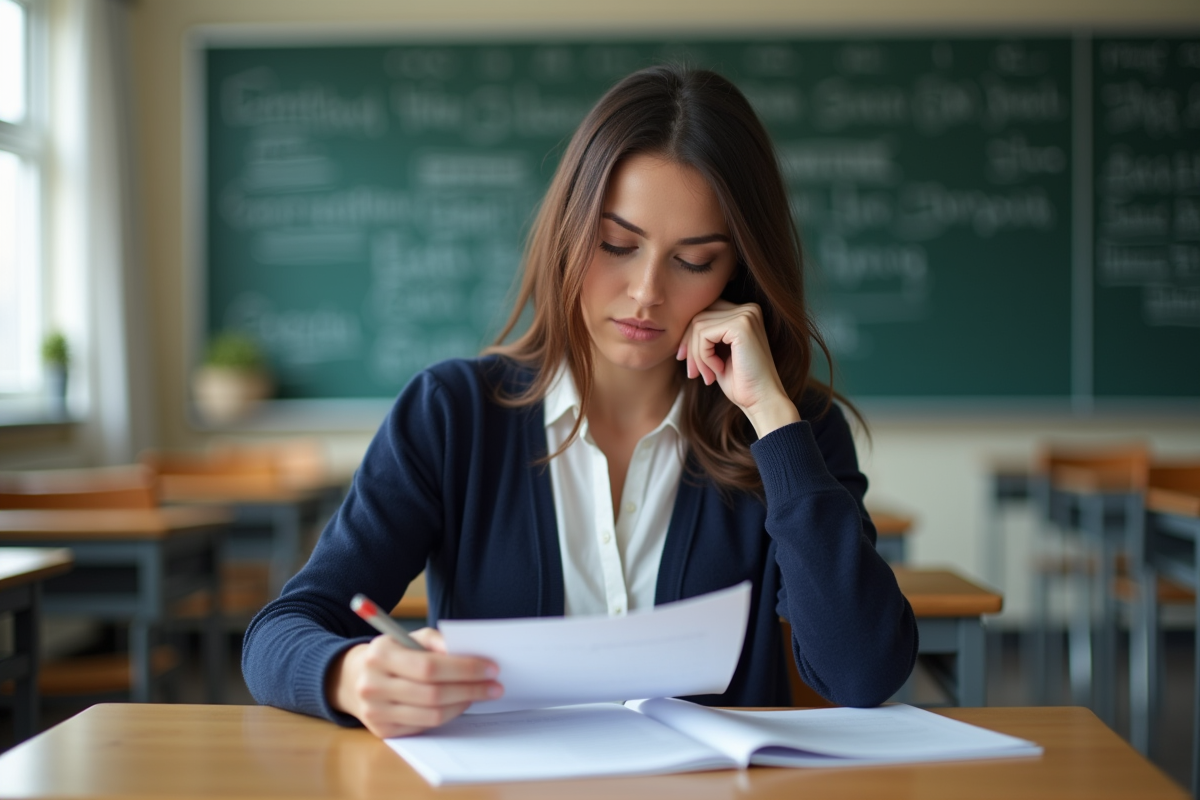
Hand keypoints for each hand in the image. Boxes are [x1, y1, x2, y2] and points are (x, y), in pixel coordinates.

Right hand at [327, 627, 502, 737]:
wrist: (355, 678)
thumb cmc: (394, 654)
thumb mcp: (410, 637)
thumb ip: (437, 641)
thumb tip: (466, 651)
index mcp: (380, 654)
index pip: (429, 666)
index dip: (464, 669)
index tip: (490, 668)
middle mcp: (373, 684)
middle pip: (432, 693)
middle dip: (470, 689)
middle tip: (495, 685)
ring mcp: (375, 711)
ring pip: (431, 714)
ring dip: (463, 704)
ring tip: (481, 694)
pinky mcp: (382, 731)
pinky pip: (424, 726)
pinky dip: (447, 715)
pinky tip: (459, 704)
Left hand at [676, 299, 800, 437]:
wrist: (761, 400)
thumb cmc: (740, 382)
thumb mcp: (717, 353)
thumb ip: (704, 336)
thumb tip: (678, 328)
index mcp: (745, 312)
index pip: (705, 312)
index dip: (690, 336)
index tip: (684, 359)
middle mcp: (748, 308)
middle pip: (699, 316)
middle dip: (690, 346)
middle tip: (693, 373)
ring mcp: (746, 315)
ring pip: (698, 326)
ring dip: (697, 356)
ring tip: (707, 375)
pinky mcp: (741, 325)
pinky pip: (704, 334)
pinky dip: (704, 356)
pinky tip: (717, 370)